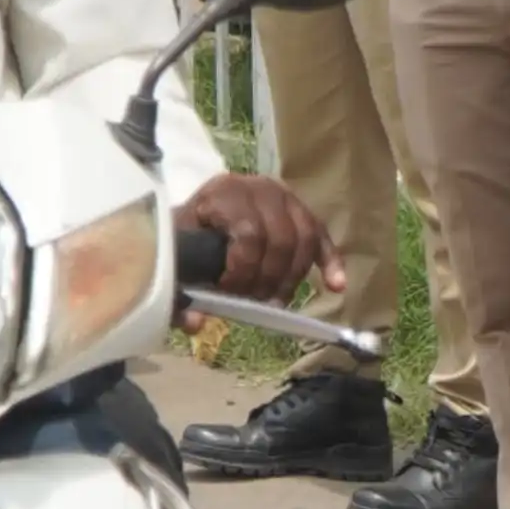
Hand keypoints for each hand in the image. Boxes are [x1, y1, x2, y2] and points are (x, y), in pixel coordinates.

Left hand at [175, 172, 330, 302]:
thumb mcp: (172, 260)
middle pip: (281, 238)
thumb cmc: (183, 239)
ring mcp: (283, 196)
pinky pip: (320, 235)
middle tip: (255, 302)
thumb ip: (176, 294)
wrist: (193, 218)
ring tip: (276, 302)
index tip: (228, 292)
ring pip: (304, 238)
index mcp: (223, 193)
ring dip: (293, 278)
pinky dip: (330, 262)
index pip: (249, 233)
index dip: (243, 270)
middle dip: (269, 279)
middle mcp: (258, 187)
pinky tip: (336, 286)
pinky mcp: (299, 210)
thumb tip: (197, 321)